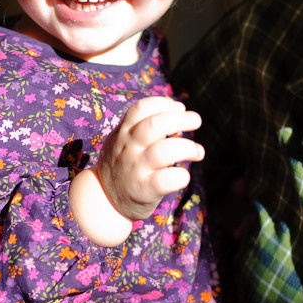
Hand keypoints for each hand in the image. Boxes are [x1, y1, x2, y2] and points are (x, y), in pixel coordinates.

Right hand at [97, 95, 203, 220]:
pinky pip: (167, 180)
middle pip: (155, 125)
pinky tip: (184, 176)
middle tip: (196, 121)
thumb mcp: (122, 140)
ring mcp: (136, 169)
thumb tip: (178, 108)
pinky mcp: (144, 190)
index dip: (165, 103)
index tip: (179, 108)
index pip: (142, 108)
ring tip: (198, 152)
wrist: (104, 199)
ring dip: (189, 148)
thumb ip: (142, 125)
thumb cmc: (122, 165)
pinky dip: (181, 176)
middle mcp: (129, 148)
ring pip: (166, 151)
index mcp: (123, 132)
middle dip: (182, 119)